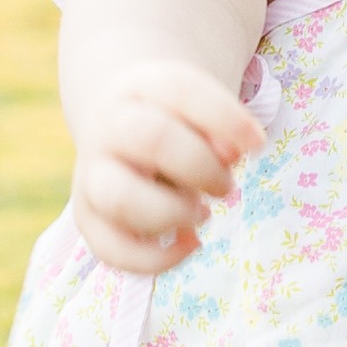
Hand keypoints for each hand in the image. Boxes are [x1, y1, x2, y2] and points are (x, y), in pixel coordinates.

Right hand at [72, 53, 263, 272]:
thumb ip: (221, 128)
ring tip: (201, 214)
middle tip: (225, 185)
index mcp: (140, 87)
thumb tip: (230, 154)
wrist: (120, 124)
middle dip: (202, 168)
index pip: (182, 90)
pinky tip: (190, 243)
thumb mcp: (200, 110)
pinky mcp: (88, 215)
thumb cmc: (176, 120)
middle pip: (151, 140)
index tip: (258, 143)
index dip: (227, 118)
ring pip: (120, 199)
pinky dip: (155, 258)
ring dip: (173, 213)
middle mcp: (109, 127)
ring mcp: (92, 173)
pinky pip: (109, 248)